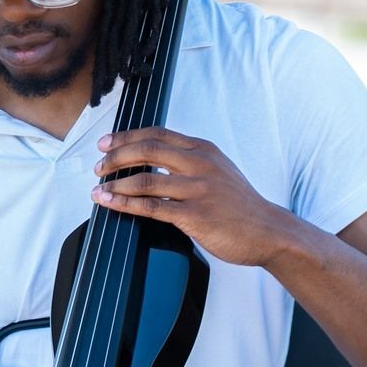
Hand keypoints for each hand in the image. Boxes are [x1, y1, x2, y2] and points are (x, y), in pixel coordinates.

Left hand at [92, 127, 298, 266]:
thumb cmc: (241, 206)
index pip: (158, 134)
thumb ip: (192, 162)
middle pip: (147, 150)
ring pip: (145, 180)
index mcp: (204, 150)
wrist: (268, 232)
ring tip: (99, 189)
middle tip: (98, 166)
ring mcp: (198, 189)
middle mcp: (200, 164)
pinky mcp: (195, 215)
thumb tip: (157, 161)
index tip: (106, 143)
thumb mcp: (220, 171)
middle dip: (116, 157)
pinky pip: (151, 207)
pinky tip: (111, 203)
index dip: (127, 137)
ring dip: (116, 184)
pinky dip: (125, 204)